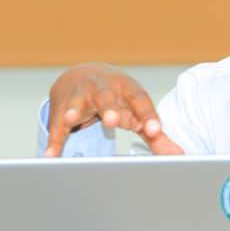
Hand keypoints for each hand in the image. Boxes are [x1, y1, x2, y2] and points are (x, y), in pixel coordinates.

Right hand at [45, 62, 182, 156]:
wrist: (82, 73)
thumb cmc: (117, 96)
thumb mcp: (136, 108)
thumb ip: (154, 132)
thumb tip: (178, 155)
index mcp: (126, 87)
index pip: (139, 99)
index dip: (147, 114)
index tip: (154, 131)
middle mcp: (102, 88)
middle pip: (106, 96)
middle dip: (110, 107)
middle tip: (114, 121)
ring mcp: (79, 96)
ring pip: (76, 102)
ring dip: (75, 110)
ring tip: (73, 118)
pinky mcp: (61, 109)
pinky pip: (57, 126)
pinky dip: (54, 141)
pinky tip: (51, 156)